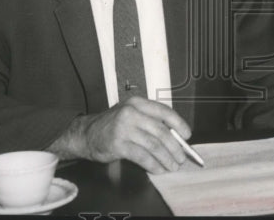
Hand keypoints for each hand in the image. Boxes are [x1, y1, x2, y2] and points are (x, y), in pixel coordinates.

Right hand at [49, 97, 191, 173]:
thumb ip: (149, 121)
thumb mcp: (131, 115)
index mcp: (138, 103)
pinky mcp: (118, 144)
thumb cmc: (112, 125)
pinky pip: (142, 156)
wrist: (86, 134)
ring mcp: (124, 128)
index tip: (187, 135)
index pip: (163, 111)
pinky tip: (158, 169)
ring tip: (172, 166)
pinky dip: (153, 165)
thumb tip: (174, 137)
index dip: (178, 123)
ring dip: (166, 158)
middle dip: (174, 146)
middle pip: (161, 130)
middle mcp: (131, 113)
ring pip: (153, 145)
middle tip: (181, 157)